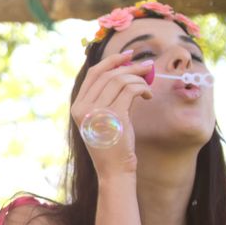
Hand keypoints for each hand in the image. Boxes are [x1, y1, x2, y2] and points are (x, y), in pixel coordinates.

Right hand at [69, 50, 153, 178]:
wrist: (114, 169)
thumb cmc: (112, 144)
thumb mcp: (103, 118)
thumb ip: (107, 97)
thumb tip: (126, 71)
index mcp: (77, 106)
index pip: (93, 74)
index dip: (111, 61)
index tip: (127, 55)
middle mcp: (83, 106)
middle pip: (108, 74)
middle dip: (130, 66)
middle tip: (147, 66)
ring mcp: (97, 110)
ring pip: (120, 80)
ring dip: (139, 78)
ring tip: (148, 85)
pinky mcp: (114, 115)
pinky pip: (131, 90)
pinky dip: (142, 88)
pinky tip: (148, 96)